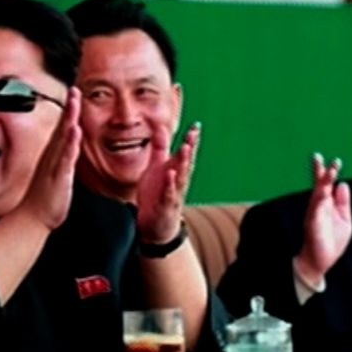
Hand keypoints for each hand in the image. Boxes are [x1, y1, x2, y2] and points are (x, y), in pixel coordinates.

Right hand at [15, 87, 81, 229]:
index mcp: (53, 156)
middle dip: (70, 108)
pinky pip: (65, 158)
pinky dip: (70, 144)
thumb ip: (61, 161)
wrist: (32, 218)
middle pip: (62, 127)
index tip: (74, 93)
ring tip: (75, 102)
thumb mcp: (54, 175)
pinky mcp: (59, 177)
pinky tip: (75, 132)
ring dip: (69, 119)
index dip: (69, 111)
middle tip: (75, 89)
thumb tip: (66, 151)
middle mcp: (52, 157)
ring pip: (63, 138)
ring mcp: (54, 166)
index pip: (62, 129)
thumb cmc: (44, 198)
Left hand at [137, 121, 198, 243]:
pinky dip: (170, 184)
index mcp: (175, 170)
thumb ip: (160, 150)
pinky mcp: (166, 204)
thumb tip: (161, 129)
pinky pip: (169, 193)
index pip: (186, 153)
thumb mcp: (156, 169)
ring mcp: (174, 193)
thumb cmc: (157, 195)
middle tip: (193, 134)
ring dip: (183, 162)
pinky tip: (170, 174)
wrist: (155, 225)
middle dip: (190, 148)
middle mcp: (178, 181)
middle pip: (186, 162)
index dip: (191, 140)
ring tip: (184, 148)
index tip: (195, 126)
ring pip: (180, 176)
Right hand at [295, 153, 351, 283]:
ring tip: (327, 171)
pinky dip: (318, 200)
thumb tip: (343, 184)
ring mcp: (315, 214)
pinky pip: (315, 210)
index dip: (328, 172)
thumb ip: (343, 203)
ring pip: (317, 195)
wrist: (321, 262)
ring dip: (322, 183)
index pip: (326, 185)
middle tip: (318, 156)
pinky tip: (322, 192)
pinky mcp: (313, 224)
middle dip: (320, 171)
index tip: (334, 160)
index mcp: (327, 205)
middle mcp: (319, 207)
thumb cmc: (331, 242)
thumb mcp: (345, 220)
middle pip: (318, 185)